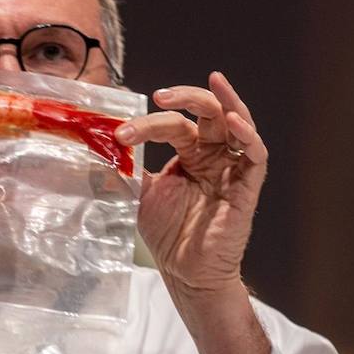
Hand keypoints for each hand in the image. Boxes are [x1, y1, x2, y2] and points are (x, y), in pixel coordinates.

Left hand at [117, 71, 268, 297]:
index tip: (121, 134)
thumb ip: (127, 170)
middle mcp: (213, 155)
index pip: (173, 125)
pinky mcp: (247, 186)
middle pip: (208, 112)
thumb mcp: (141, 194)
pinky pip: (256, 155)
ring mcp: (232, 168)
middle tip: (160, 96)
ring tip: (214, 81)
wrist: (186, 272)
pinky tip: (234, 123)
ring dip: (227, 101)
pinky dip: (248, 136)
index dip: (147, 125)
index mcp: (190, 153)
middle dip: (187, 97)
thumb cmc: (169, 234)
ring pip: (238, 122)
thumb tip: (97, 146)